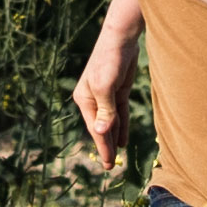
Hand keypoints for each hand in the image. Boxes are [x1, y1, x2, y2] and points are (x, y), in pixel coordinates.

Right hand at [73, 43, 127, 168]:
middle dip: (106, 146)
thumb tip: (100, 132)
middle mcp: (93, 99)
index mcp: (85, 99)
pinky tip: (122, 139)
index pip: (95, 128)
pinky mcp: (118, 91)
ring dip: (113, 138)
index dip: (102, 146)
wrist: (120, 39)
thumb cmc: (109, 61)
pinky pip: (119, 113)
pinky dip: (121, 126)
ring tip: (116, 157)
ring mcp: (106, 95)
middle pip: (101, 128)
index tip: (108, 164)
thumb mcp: (105, 87)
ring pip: (111, 122)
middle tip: (111, 167)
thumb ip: (105, 111)